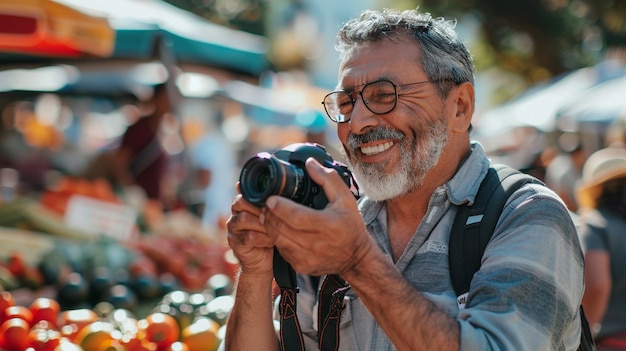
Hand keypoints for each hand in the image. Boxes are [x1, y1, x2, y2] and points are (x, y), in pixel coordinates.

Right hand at [226, 185, 274, 275]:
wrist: (263, 263)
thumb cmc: (269, 237)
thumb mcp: (271, 218)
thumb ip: (269, 205)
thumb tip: (274, 186)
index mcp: (242, 206)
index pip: (244, 194)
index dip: (259, 198)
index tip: (273, 204)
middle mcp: (234, 215)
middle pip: (241, 203)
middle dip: (260, 209)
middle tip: (274, 217)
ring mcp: (233, 229)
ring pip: (244, 218)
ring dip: (263, 224)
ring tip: (274, 230)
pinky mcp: (235, 243)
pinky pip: (248, 236)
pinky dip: (263, 238)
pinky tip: (271, 241)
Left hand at [261, 157, 373, 275]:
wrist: (356, 257)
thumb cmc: (350, 226)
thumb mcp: (345, 198)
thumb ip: (327, 178)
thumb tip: (309, 163)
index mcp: (327, 225)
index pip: (296, 217)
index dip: (280, 207)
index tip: (270, 199)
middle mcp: (316, 243)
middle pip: (283, 228)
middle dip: (270, 215)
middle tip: (265, 205)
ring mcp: (308, 257)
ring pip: (279, 240)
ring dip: (269, 226)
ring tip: (267, 215)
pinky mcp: (302, 266)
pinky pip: (282, 251)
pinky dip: (276, 239)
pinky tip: (277, 229)